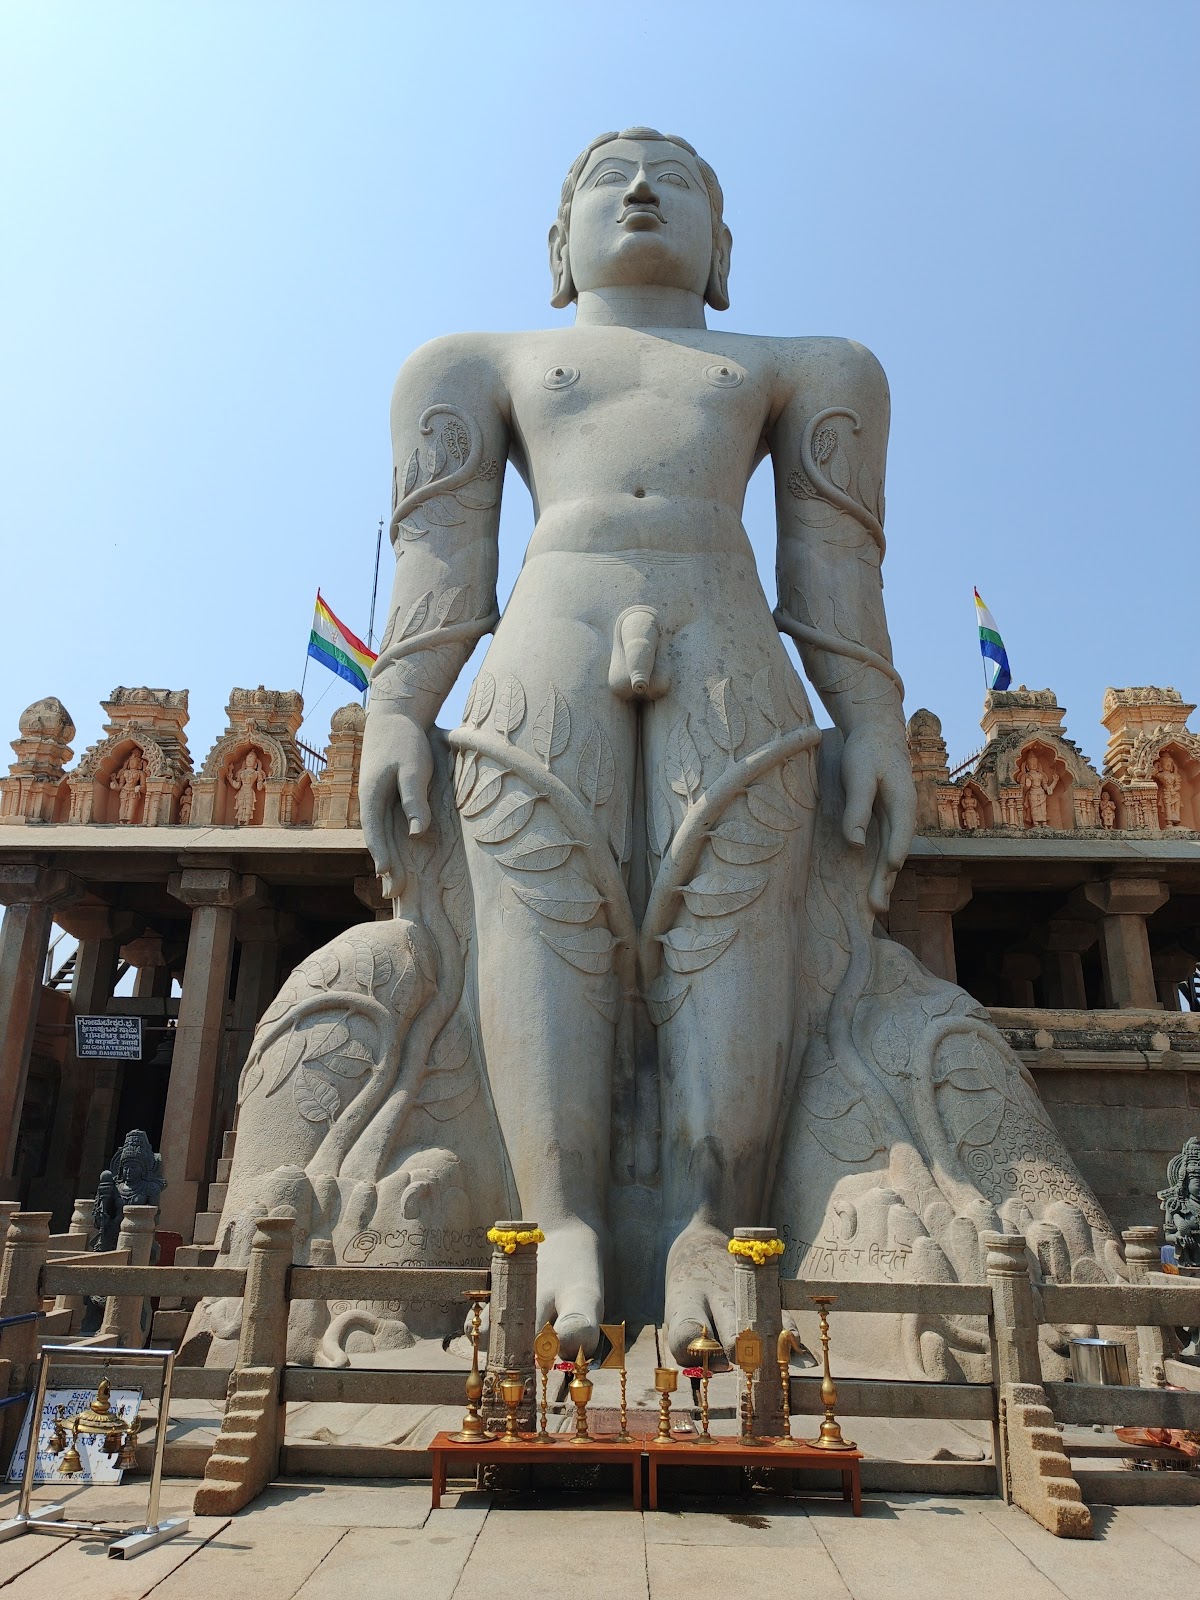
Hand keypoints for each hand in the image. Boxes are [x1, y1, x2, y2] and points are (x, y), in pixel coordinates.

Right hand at [359, 705, 434, 881]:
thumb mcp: (413, 767)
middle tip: (394, 894)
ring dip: (387, 859)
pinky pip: (387, 826)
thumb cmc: (405, 740)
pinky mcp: (386, 795)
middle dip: (385, 867)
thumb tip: (416, 833)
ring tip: (394, 885)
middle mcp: (370, 801)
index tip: (387, 875)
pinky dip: (391, 844)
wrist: (396, 715)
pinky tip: (399, 857)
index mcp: (371, 796)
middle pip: (376, 840)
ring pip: (381, 835)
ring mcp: (377, 799)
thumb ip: (414, 799)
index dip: (382, 854)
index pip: (375, 832)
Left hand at [839, 722, 915, 914]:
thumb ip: (857, 808)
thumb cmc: (867, 751)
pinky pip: (885, 848)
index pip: (899, 836)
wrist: (877, 732)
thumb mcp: (859, 776)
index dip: (892, 857)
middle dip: (885, 881)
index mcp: (903, 803)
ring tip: (876, 907)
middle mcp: (904, 815)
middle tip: (876, 909)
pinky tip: (875, 883)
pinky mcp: (886, 819)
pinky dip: (880, 868)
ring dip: (884, 880)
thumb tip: (855, 845)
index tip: (886, 877)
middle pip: (895, 853)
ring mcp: (897, 819)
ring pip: (891, 854)